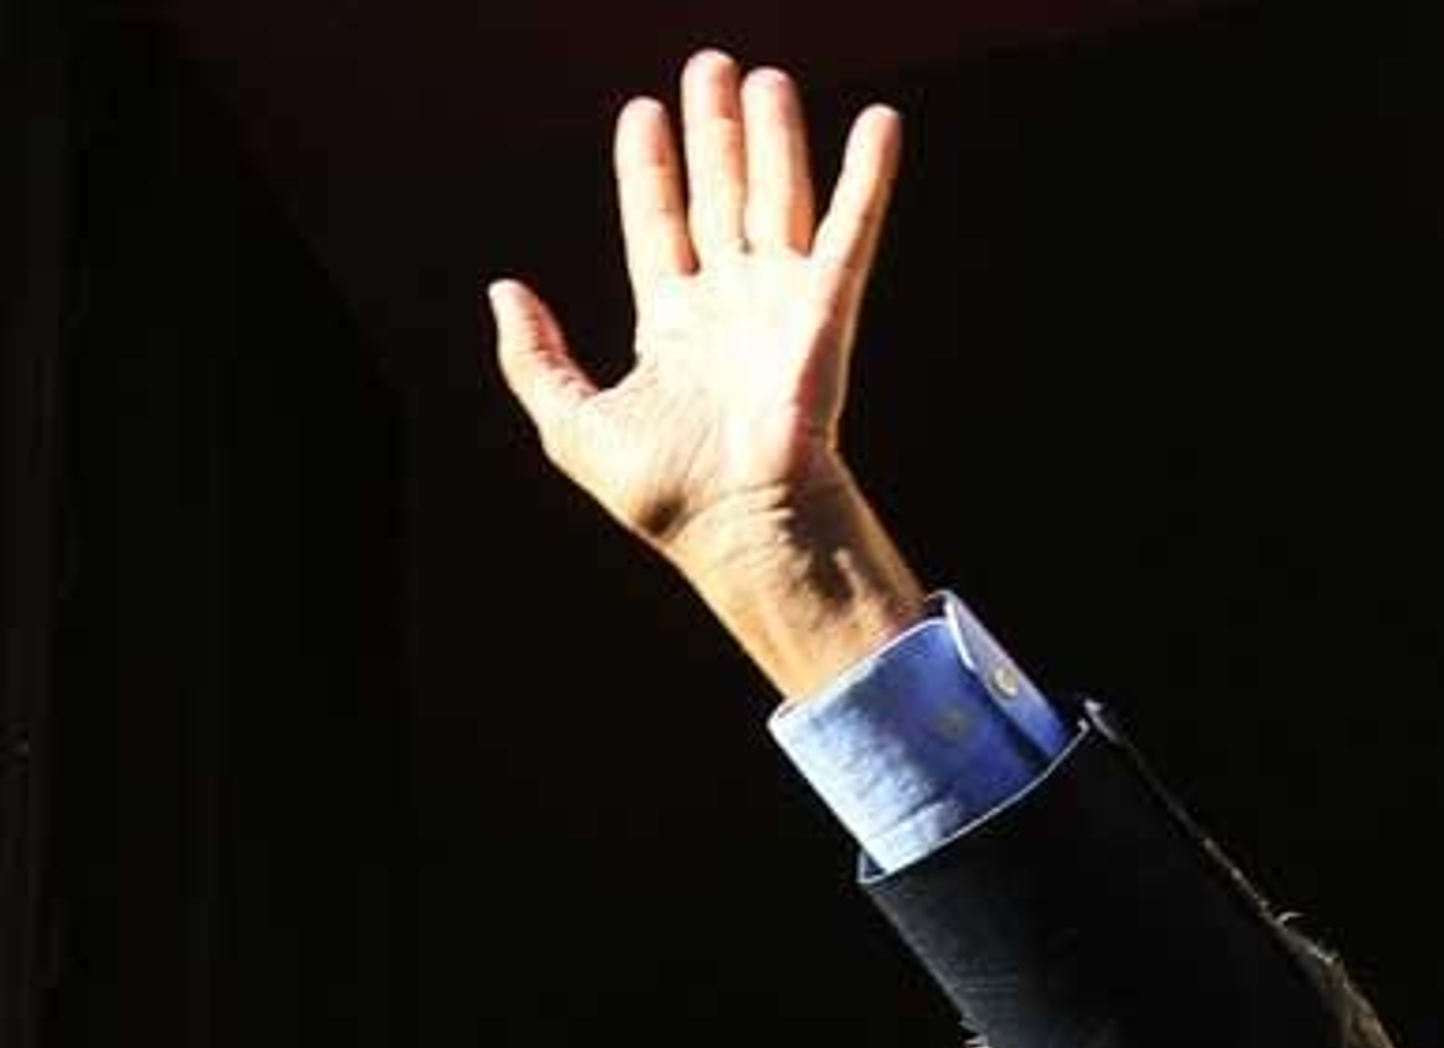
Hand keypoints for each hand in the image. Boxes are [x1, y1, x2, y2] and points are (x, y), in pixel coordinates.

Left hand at [490, 49, 924, 695]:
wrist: (739, 526)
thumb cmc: (664, 495)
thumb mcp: (572, 425)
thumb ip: (534, 360)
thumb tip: (506, 290)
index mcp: (672, 331)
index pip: (659, 228)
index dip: (651, 170)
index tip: (643, 113)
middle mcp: (727, 310)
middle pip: (719, 198)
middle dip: (715, 133)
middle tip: (710, 66)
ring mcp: (779, 307)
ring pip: (776, 198)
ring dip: (774, 137)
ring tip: (765, 77)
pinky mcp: (825, 312)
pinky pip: (850, 231)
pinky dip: (867, 178)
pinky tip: (879, 125)